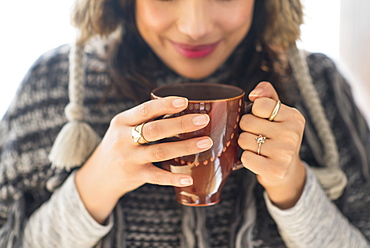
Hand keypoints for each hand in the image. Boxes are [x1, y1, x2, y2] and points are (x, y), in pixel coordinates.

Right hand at [75, 97, 211, 222]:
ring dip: (185, 147)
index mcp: (122, 121)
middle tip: (204, 120)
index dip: (165, 105)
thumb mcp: (125, 128)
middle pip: (155, 129)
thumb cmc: (121, 145)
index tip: (185, 101)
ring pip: (160, 151)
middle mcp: (123, 139)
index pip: (145, 110)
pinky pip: (156, 177)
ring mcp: (128, 158)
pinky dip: (173, 178)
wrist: (99, 174)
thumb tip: (183, 108)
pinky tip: (189, 178)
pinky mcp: (134, 176)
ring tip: (205, 143)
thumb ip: (146, 119)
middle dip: (181, 124)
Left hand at [238, 82, 305, 208]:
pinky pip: (245, 157)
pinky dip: (246, 158)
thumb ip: (266, 95)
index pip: (260, 104)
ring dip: (245, 144)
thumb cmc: (277, 137)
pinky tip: (257, 159)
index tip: (261, 119)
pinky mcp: (275, 170)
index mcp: (293, 116)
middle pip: (246, 122)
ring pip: (243, 140)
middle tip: (257, 135)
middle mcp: (292, 134)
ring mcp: (285, 153)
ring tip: (258, 147)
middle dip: (246, 129)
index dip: (253, 111)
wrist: (286, 170)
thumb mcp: (277, 113)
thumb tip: (254, 94)